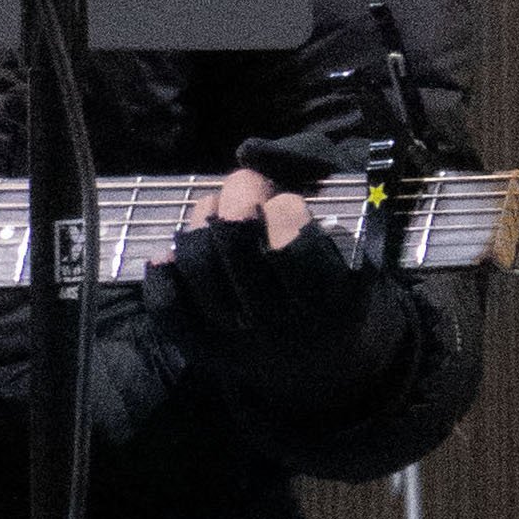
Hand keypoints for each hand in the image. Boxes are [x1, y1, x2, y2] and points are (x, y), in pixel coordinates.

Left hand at [163, 164, 412, 446]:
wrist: (329, 368)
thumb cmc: (340, 279)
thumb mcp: (354, 233)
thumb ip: (314, 175)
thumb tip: (249, 150)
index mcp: (330, 301)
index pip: (294, 248)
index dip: (284, 210)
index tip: (288, 203)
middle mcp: (281, 327)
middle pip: (235, 246)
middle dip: (237, 198)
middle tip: (246, 188)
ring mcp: (239, 341)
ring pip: (198, 267)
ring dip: (200, 223)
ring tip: (215, 213)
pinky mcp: (206, 352)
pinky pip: (167, 306)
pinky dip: (163, 270)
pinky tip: (175, 252)